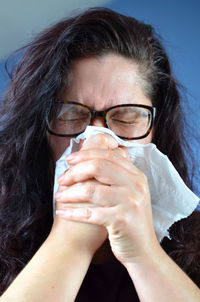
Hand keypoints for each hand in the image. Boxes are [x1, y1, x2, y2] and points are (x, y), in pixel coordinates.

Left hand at [55, 133, 159, 264]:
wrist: (143, 249)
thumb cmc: (128, 219)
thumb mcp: (128, 193)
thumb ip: (115, 175)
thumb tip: (87, 159)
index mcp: (136, 175)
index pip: (107, 155)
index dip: (85, 154)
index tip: (69, 160)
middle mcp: (135, 185)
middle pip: (98, 166)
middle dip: (75, 171)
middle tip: (62, 180)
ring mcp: (130, 202)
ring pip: (91, 189)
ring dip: (70, 193)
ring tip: (59, 197)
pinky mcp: (122, 221)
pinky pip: (91, 213)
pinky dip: (73, 213)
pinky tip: (62, 213)